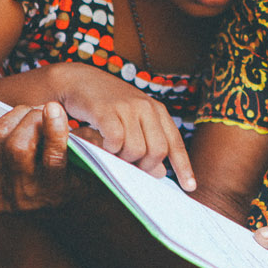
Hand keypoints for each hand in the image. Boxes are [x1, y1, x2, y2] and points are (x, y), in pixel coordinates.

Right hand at [0, 90, 82, 213]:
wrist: (57, 197)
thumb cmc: (13, 167)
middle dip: (12, 113)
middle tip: (26, 108)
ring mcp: (22, 198)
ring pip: (19, 145)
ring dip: (32, 119)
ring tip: (42, 113)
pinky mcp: (53, 194)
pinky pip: (52, 156)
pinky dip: (55, 128)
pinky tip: (54, 111)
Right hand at [50, 63, 194, 187]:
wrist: (78, 80)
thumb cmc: (106, 105)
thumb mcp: (132, 122)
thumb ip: (148, 144)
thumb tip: (162, 173)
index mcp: (156, 110)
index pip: (175, 142)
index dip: (183, 166)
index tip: (190, 187)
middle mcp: (146, 107)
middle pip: (157, 151)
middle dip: (144, 166)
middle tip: (128, 165)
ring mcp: (127, 107)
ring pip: (136, 150)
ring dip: (122, 159)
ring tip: (111, 151)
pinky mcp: (106, 109)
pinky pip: (116, 141)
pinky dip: (109, 149)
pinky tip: (102, 144)